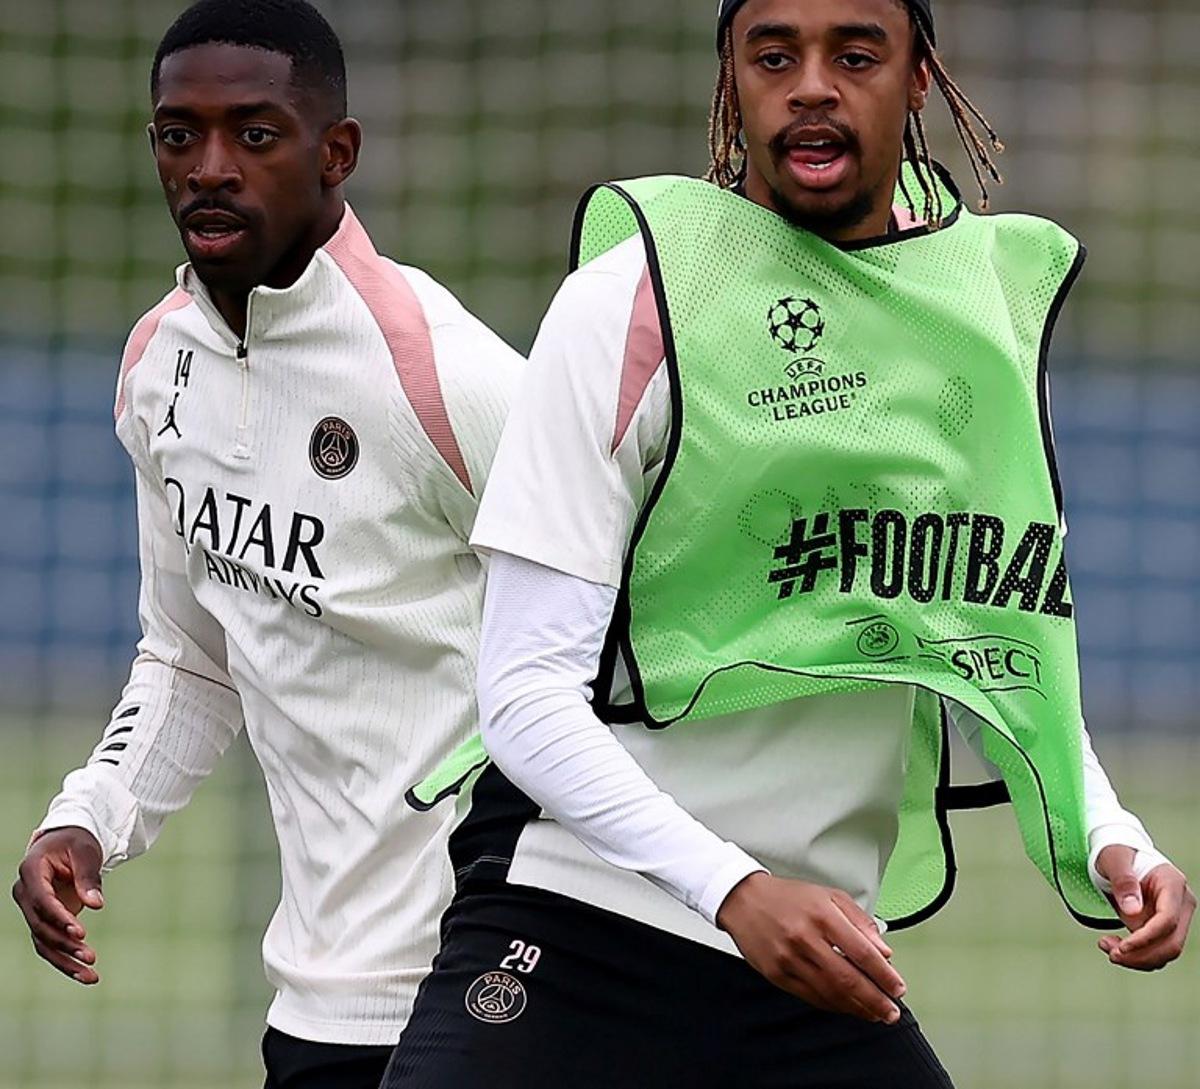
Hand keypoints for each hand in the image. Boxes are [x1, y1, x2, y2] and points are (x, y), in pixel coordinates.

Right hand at [12, 827, 104, 984]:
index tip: (81, 932)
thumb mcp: (86, 852)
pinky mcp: (44, 921)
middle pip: (40, 926)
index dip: (59, 917)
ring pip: (43, 942)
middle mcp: (26, 894)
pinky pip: (50, 945)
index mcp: (31, 871)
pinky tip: (86, 975)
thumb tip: (96, 904)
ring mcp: (33, 910)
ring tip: (91, 975)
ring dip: (65, 961)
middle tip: (91, 957)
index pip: (41, 900)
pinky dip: (66, 961)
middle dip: (65, 944)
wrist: (68, 842)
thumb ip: (88, 877)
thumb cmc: (77, 842)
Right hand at [716, 872, 905, 1023]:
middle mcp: (805, 938)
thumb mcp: (828, 896)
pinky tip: (847, 1007)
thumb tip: (883, 951)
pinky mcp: (776, 974)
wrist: (744, 900)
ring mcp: (789, 958)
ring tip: (874, 1014)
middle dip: (875, 1000)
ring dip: (857, 1008)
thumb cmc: (788, 897)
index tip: (897, 987)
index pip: (861, 951)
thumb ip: (859, 921)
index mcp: (821, 914)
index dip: (883, 974)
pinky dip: (833, 1006)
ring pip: (830, 992)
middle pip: (848, 978)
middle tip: (891, 1011)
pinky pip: (811, 997)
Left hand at [1095, 845, 1194, 971]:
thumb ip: (1123, 881)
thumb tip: (1132, 910)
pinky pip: (1155, 949)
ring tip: (1106, 947)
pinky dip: (1136, 955)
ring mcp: (1175, 917)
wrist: (1120, 855)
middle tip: (1111, 954)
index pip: (1167, 920)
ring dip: (1137, 958)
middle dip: (1141, 955)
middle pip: (1171, 942)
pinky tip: (1113, 946)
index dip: (1146, 938)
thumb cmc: (1117, 853)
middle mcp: (1180, 903)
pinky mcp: (1163, 927)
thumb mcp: (1114, 859)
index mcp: (1173, 883)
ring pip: (1165, 952)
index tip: (1122, 947)